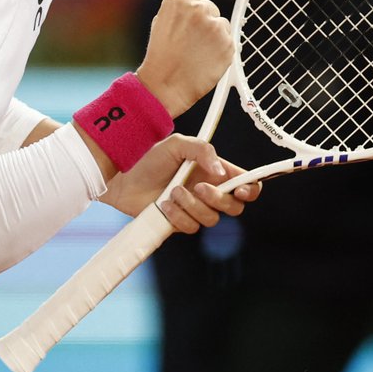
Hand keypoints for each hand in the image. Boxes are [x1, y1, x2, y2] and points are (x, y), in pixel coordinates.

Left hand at [100, 134, 260, 231]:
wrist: (122, 177)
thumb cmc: (148, 157)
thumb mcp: (177, 144)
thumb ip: (202, 151)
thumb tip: (220, 171)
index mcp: (214, 171)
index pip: (245, 184)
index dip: (250, 190)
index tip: (240, 190)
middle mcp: (208, 191)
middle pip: (234, 207)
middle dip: (218, 199)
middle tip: (198, 187)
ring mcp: (194, 209)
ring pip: (211, 219)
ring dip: (192, 206)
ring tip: (173, 191)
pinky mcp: (179, 223)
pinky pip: (191, 227)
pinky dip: (178, 216)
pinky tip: (164, 204)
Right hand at [136, 0, 232, 117]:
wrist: (165, 85)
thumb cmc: (160, 56)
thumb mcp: (161, 22)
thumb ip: (180, 10)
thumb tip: (195, 5)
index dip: (193, 10)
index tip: (190, 22)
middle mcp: (200, 8)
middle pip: (210, 9)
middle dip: (205, 23)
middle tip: (192, 41)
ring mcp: (216, 26)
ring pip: (221, 25)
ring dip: (214, 36)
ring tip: (197, 53)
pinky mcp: (228, 44)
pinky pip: (228, 43)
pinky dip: (220, 51)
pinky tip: (205, 61)